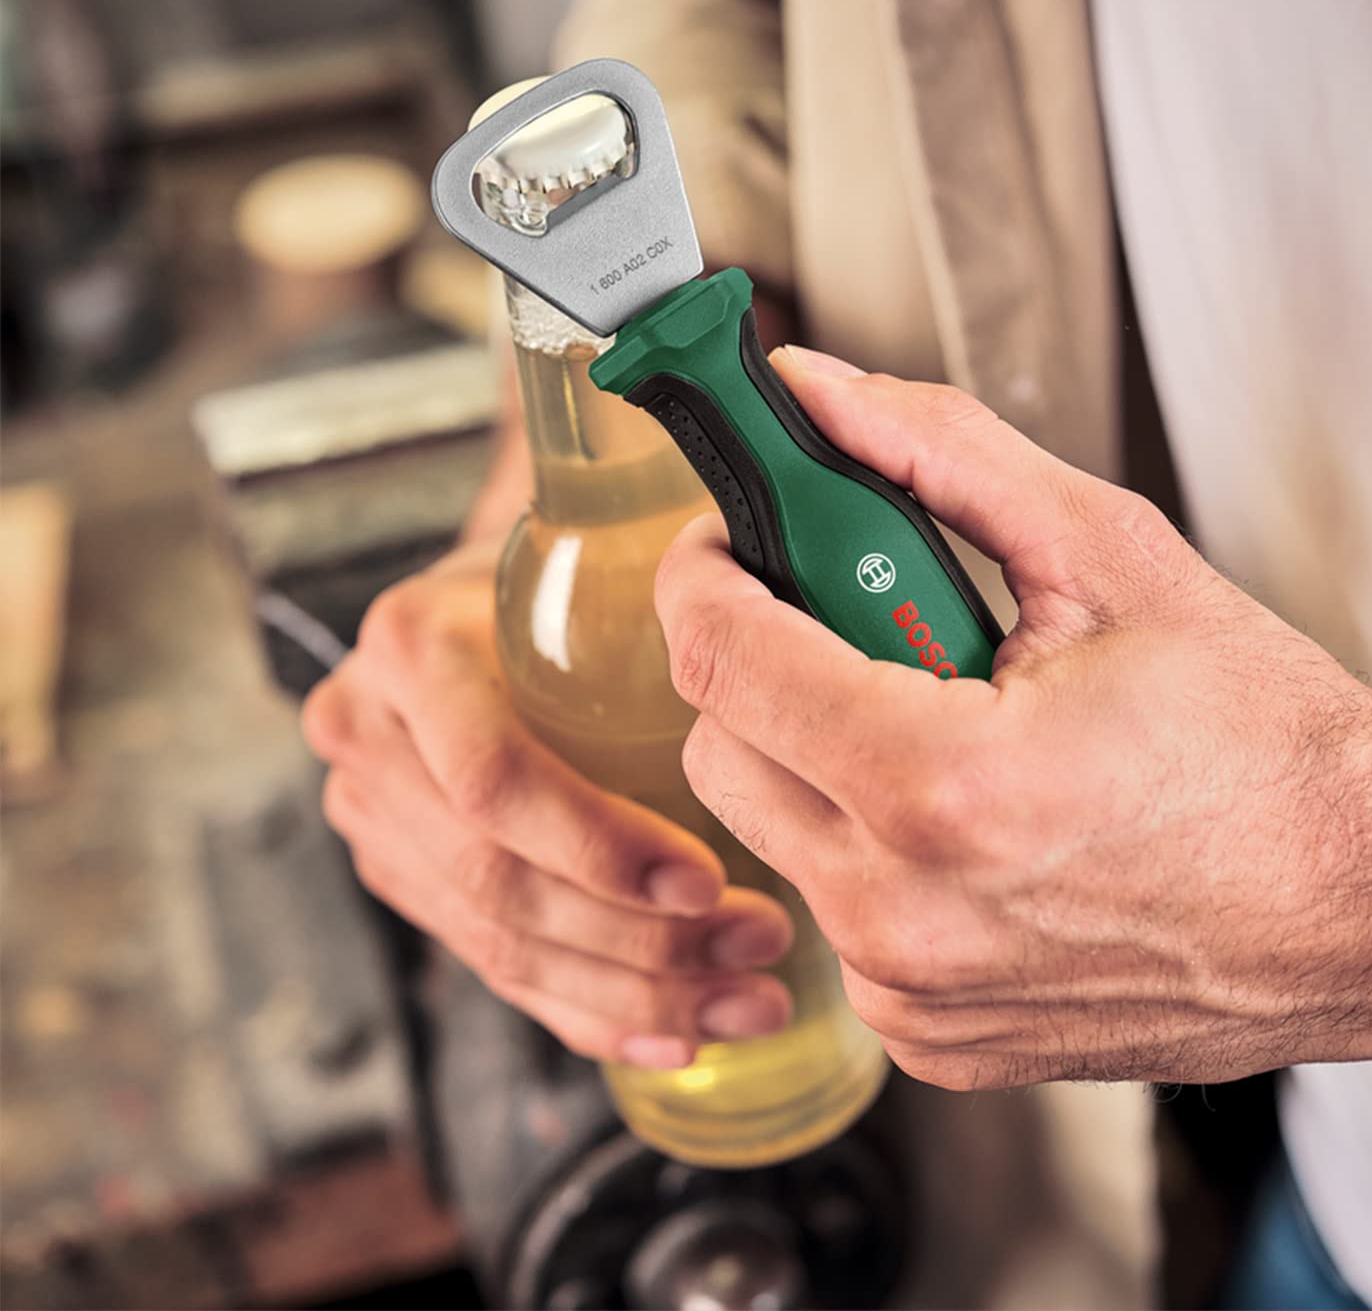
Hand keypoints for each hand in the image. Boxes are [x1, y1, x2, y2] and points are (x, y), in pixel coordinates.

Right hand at [303, 541, 793, 1068]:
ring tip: (748, 1000)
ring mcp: (376, 818)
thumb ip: (663, 589)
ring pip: (500, 943)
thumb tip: (784, 653)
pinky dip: (591, 1012)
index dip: (598, 844)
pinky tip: (674, 1035)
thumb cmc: (566, 576)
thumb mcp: (597, 554)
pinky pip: (495, 968)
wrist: (490, 599)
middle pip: (498, 879)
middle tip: (758, 944)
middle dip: (639, 938)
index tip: (707, 879)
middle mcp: (370, 736)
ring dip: (633, 991)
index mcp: (410, 646)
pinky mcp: (405, 877)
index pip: (493, 777)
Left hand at [655, 349, 1371, 1088]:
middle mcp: (904, 913)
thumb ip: (940, 455)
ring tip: (934, 718)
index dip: (707, 573)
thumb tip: (820, 397)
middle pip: (717, 748)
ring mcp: (910, 991)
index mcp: (942, 788)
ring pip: (767, 831)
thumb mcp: (1106, 554)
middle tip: (848, 622)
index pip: (720, 658)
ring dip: (814, 753)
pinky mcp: (926, 1036)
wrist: (1364, 899)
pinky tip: (959, 816)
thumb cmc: (1262, 744)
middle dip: (759, 664)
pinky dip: (861, 844)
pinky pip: (829, 908)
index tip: (732, 539)